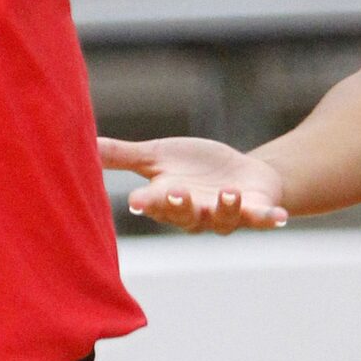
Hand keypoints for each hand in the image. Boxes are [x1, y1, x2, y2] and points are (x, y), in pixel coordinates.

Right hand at [98, 135, 287, 231]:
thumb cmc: (194, 168)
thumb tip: (81, 142)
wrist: (242, 177)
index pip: (153, 203)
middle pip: (185, 215)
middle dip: (181, 206)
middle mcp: (195, 214)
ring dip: (225, 208)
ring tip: (228, 193)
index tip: (137, 199)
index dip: (147, 202)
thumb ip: (121, 156)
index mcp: (168, 200)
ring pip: (222, 218)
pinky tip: (279, 216)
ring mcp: (226, 215)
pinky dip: (268, 217)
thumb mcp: (156, 157)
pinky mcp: (255, 211)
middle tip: (176, 193)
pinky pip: (260, 218)